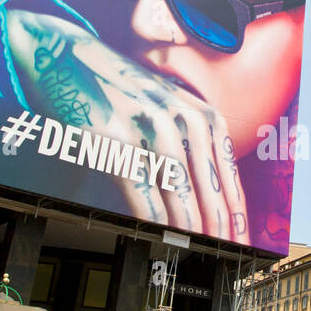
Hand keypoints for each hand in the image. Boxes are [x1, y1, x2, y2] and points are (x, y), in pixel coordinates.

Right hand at [5, 9, 249, 242]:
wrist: (66, 54)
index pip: (229, 177)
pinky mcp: (116, 138)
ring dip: (190, 230)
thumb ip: (192, 142)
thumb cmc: (121, 90)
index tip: (244, 243)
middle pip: (210, 191)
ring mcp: (150, 127)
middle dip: (220, 231)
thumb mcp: (168, 106)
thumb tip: (212, 198)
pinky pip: (142, 191)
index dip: (238, 216)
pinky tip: (161, 237)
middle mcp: (183, 118)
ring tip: (198, 253)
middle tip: (227, 256)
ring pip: (179, 195)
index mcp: (203, 114)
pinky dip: (153, 219)